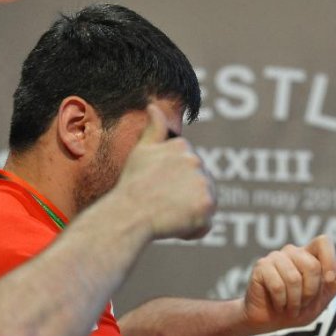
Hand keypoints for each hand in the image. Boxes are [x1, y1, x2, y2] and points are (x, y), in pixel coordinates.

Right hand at [117, 104, 215, 239]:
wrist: (129, 213)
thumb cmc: (132, 185)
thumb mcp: (141, 152)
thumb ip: (154, 129)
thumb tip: (154, 106)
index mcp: (182, 147)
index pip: (190, 171)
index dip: (175, 184)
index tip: (158, 188)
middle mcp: (196, 161)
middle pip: (199, 187)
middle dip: (184, 198)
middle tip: (162, 203)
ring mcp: (203, 183)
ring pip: (204, 204)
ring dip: (189, 213)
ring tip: (166, 213)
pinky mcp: (206, 206)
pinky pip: (205, 224)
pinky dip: (192, 230)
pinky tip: (174, 226)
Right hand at [244, 235, 335, 330]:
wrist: (270, 322)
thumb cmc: (298, 308)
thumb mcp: (323, 297)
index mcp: (309, 255)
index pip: (323, 241)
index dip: (329, 260)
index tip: (329, 281)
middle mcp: (292, 252)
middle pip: (311, 265)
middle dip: (311, 292)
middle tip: (303, 304)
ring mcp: (275, 257)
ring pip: (294, 278)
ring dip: (295, 301)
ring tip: (290, 308)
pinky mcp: (261, 267)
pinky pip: (277, 285)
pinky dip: (281, 302)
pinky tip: (278, 305)